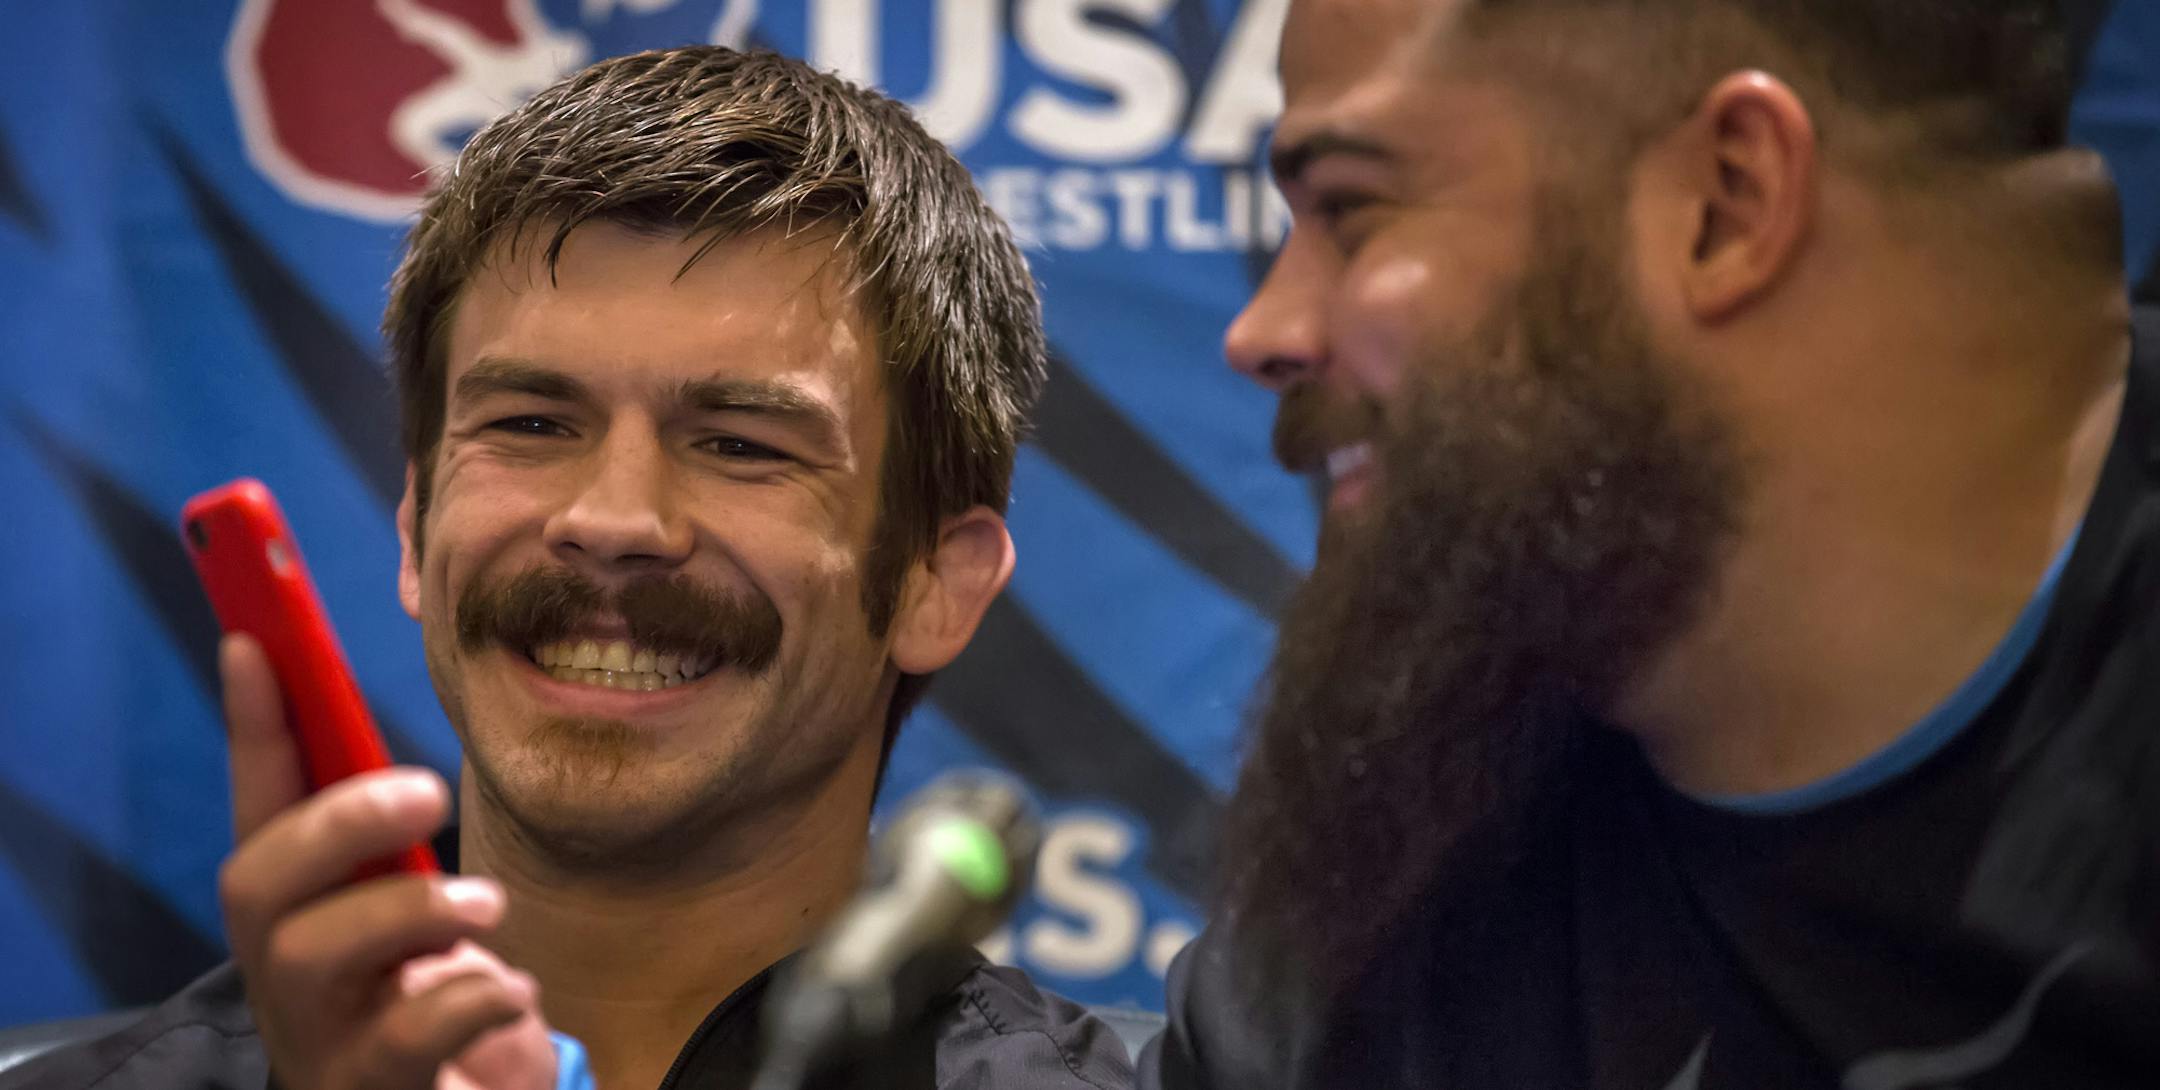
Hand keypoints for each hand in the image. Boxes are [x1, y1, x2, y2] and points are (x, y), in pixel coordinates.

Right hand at [217, 634, 533, 1089]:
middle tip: (430, 791)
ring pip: (313, 955)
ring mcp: (318, 1039)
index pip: (257, 806)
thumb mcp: (416, 914)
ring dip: (413, 907)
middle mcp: (284, 976)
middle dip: (340, 820)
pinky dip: (473, 997)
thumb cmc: (434, 1009)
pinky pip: (407, 1035)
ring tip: (486, 906)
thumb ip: (399, 849)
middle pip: (256, 884)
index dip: (253, 724)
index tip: (254, 637)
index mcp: (298, 916)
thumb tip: (410, 758)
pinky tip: (512, 993)